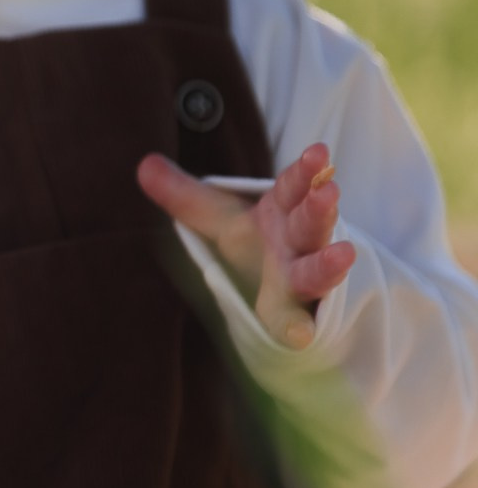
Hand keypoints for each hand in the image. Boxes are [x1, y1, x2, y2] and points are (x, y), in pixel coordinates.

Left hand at [137, 142, 354, 350]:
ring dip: (329, 263)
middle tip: (328, 193)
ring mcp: (303, 281)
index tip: (317, 153)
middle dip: (319, 209)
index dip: (305, 172)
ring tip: (343, 254)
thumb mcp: (218, 219)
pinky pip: (302, 323)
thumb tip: (144, 165)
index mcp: (282, 214)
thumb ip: (183, 196)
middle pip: (311, 224)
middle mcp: (298, 245)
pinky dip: (300, 328)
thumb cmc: (253, 246)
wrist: (276, 295)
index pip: (294, 188)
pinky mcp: (299, 317)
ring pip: (317, 270)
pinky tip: (299, 334)